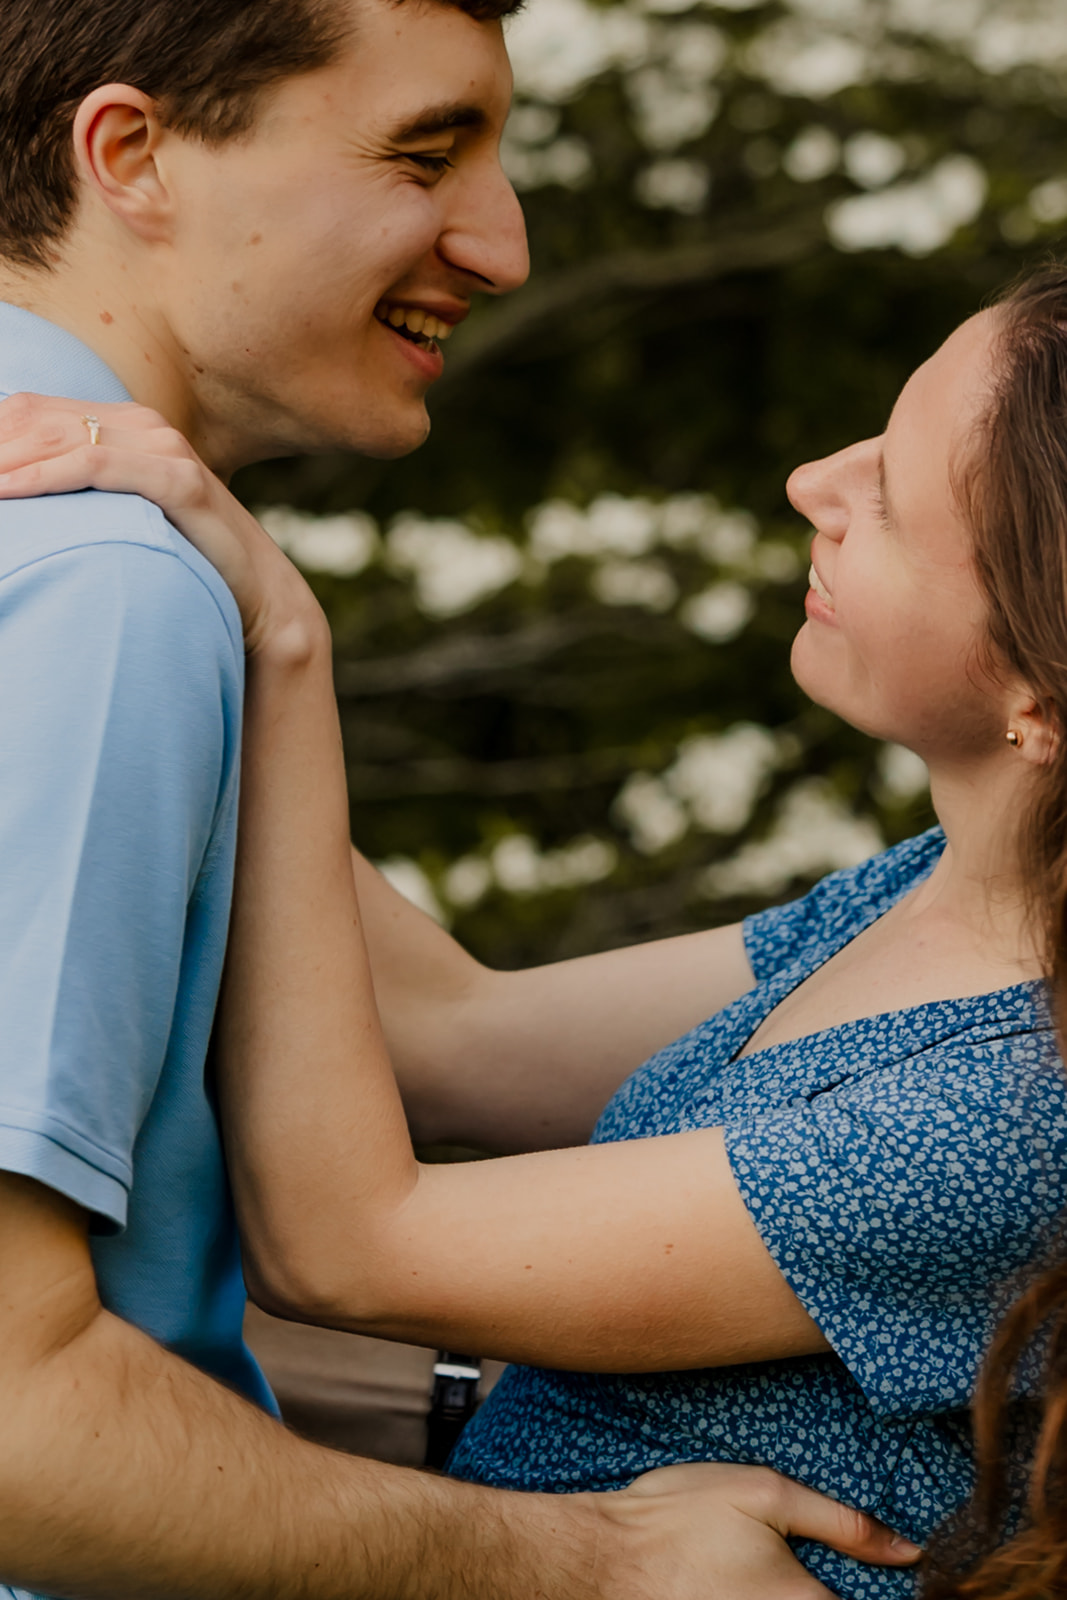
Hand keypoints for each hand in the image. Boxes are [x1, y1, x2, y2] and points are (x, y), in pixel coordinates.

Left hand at [0, 393, 322, 656]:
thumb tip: (18, 496)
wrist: (259, 598)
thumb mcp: (122, 519)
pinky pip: (94, 463)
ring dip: (2, 462)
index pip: (29, 412)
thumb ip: (83, 496)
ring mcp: (163, 447)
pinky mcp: (179, 478)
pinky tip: (6, 492)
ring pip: (57, 436)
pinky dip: (43, 475)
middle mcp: (142, 424)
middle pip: (32, 417)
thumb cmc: (186, 564)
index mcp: (123, 424)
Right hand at [584, 1463, 920, 1598]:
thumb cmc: (680, 1519)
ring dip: (805, 1591)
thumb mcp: (765, 1494)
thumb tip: (908, 1551)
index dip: (894, 1587)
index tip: (908, 1573)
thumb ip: (842, 1524)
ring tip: (777, 1568)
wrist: (603, 1559)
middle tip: (829, 1560)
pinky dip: (778, 1596)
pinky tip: (754, 1579)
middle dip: (847, 1585)